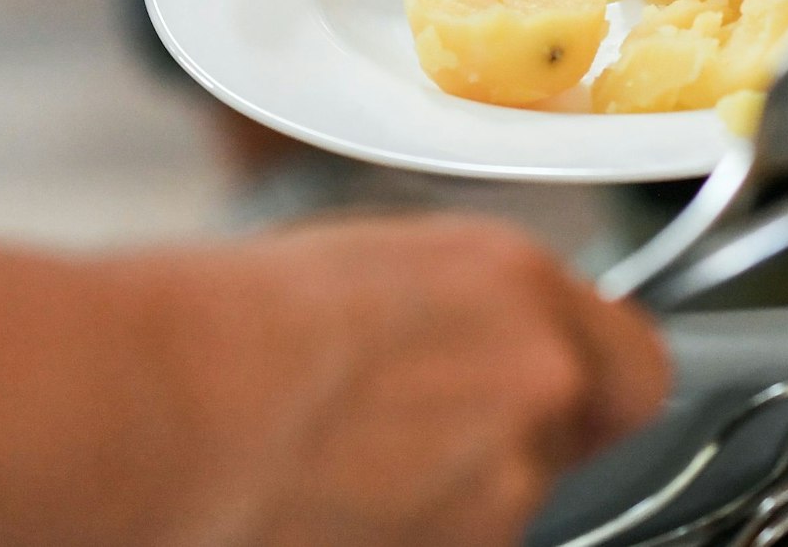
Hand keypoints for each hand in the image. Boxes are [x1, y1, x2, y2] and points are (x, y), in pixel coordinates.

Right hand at [142, 216, 670, 545]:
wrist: (151, 408)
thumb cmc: (221, 327)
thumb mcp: (376, 268)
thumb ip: (471, 310)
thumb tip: (495, 341)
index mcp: (520, 290)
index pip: (635, 368)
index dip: (586, 386)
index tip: (551, 394)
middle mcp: (534, 387)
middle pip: (560, 442)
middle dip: (498, 441)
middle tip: (395, 430)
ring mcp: (499, 493)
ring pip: (501, 507)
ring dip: (441, 497)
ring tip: (334, 465)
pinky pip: (453, 543)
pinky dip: (400, 533)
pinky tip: (323, 505)